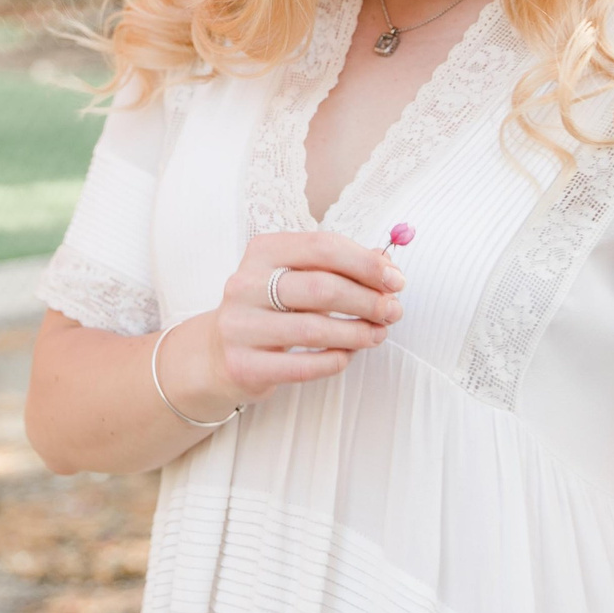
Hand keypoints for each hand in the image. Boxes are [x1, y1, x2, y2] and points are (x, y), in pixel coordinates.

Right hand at [168, 231, 405, 412]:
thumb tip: (388, 265)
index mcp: (262, 251)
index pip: (322, 246)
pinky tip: (348, 355)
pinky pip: (303, 365)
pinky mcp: (244, 364)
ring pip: (314, 328)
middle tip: (393, 311)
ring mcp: (240, 325)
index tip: (396, 280)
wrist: (218, 353)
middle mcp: (245, 284)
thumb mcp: (297, 277)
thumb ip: (340, 267)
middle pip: (322, 287)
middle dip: (368, 300)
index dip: (365, 263)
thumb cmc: (271, 309)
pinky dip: (335, 360)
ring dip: (357, 333)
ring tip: (377, 334)